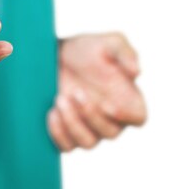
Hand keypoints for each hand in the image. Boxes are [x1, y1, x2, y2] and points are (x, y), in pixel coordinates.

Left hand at [47, 33, 146, 150]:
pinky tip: (51, 113)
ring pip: (88, 143)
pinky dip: (58, 134)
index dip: (125, 115)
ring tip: (60, 99)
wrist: (54, 54)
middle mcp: (110, 118)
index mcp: (127, 99)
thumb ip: (125, 53)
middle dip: (91, 114)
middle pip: (110, 132)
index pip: (137, 118)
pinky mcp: (66, 131)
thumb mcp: (108, 42)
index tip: (108, 104)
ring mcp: (87, 127)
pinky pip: (66, 146)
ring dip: (73, 124)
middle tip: (75, 91)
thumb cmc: (86, 49)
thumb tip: (136, 72)